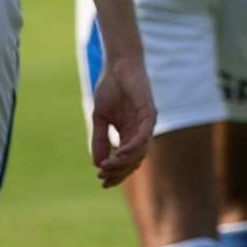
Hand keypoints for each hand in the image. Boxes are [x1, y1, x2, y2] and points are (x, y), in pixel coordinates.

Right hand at [89, 55, 155, 187]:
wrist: (118, 65)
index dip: (115, 173)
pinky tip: (120, 153)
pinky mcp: (149, 113)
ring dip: (124, 162)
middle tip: (102, 176)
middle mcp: (141, 132)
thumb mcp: (100, 118)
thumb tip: (97, 163)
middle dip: (118, 172)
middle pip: (134, 161)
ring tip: (107, 166)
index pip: (126, 161)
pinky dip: (133, 147)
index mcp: (130, 134)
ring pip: (140, 152)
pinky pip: (143, 136)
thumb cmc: (110, 88)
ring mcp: (146, 123)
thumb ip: (99, 139)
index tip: (101, 181)